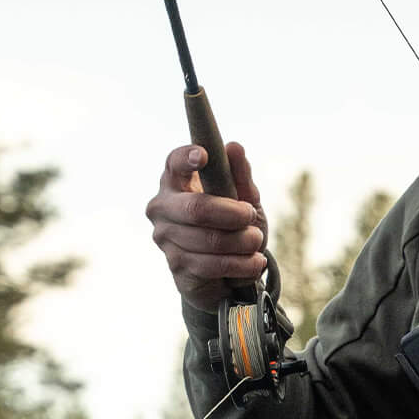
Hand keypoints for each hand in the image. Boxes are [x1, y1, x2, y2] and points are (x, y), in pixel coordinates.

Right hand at [146, 142, 268, 307]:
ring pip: (211, 240)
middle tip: (251, 215)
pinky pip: (214, 265)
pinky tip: (254, 261)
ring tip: (255, 241)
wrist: (228, 271)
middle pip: (197, 209)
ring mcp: (165, 237)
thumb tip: (234, 147)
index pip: (174, 163)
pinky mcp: (176, 265)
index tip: (204, 156)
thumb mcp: (243, 199)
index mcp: (176, 181)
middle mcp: (163, 207)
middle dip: (233, 214)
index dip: (187, 158)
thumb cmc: (232, 226)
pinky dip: (243, 264)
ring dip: (244, 242)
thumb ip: (240, 176)